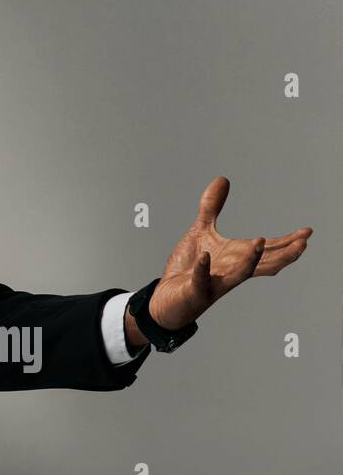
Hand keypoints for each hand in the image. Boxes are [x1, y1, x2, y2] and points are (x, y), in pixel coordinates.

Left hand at [127, 176, 311, 344]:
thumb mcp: (200, 231)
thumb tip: (223, 179)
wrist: (167, 296)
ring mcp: (215, 283)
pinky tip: (206, 256)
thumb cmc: (188, 266)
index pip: (268, 250)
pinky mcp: (196, 291)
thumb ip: (211, 207)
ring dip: (251, 260)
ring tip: (260, 241)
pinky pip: (201, 281)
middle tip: (302, 243)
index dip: (287, 242)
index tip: (307, 232)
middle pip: (263, 264)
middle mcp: (231, 271)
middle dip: (283, 254)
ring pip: (239, 274)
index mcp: (236, 257)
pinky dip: (204, 269)